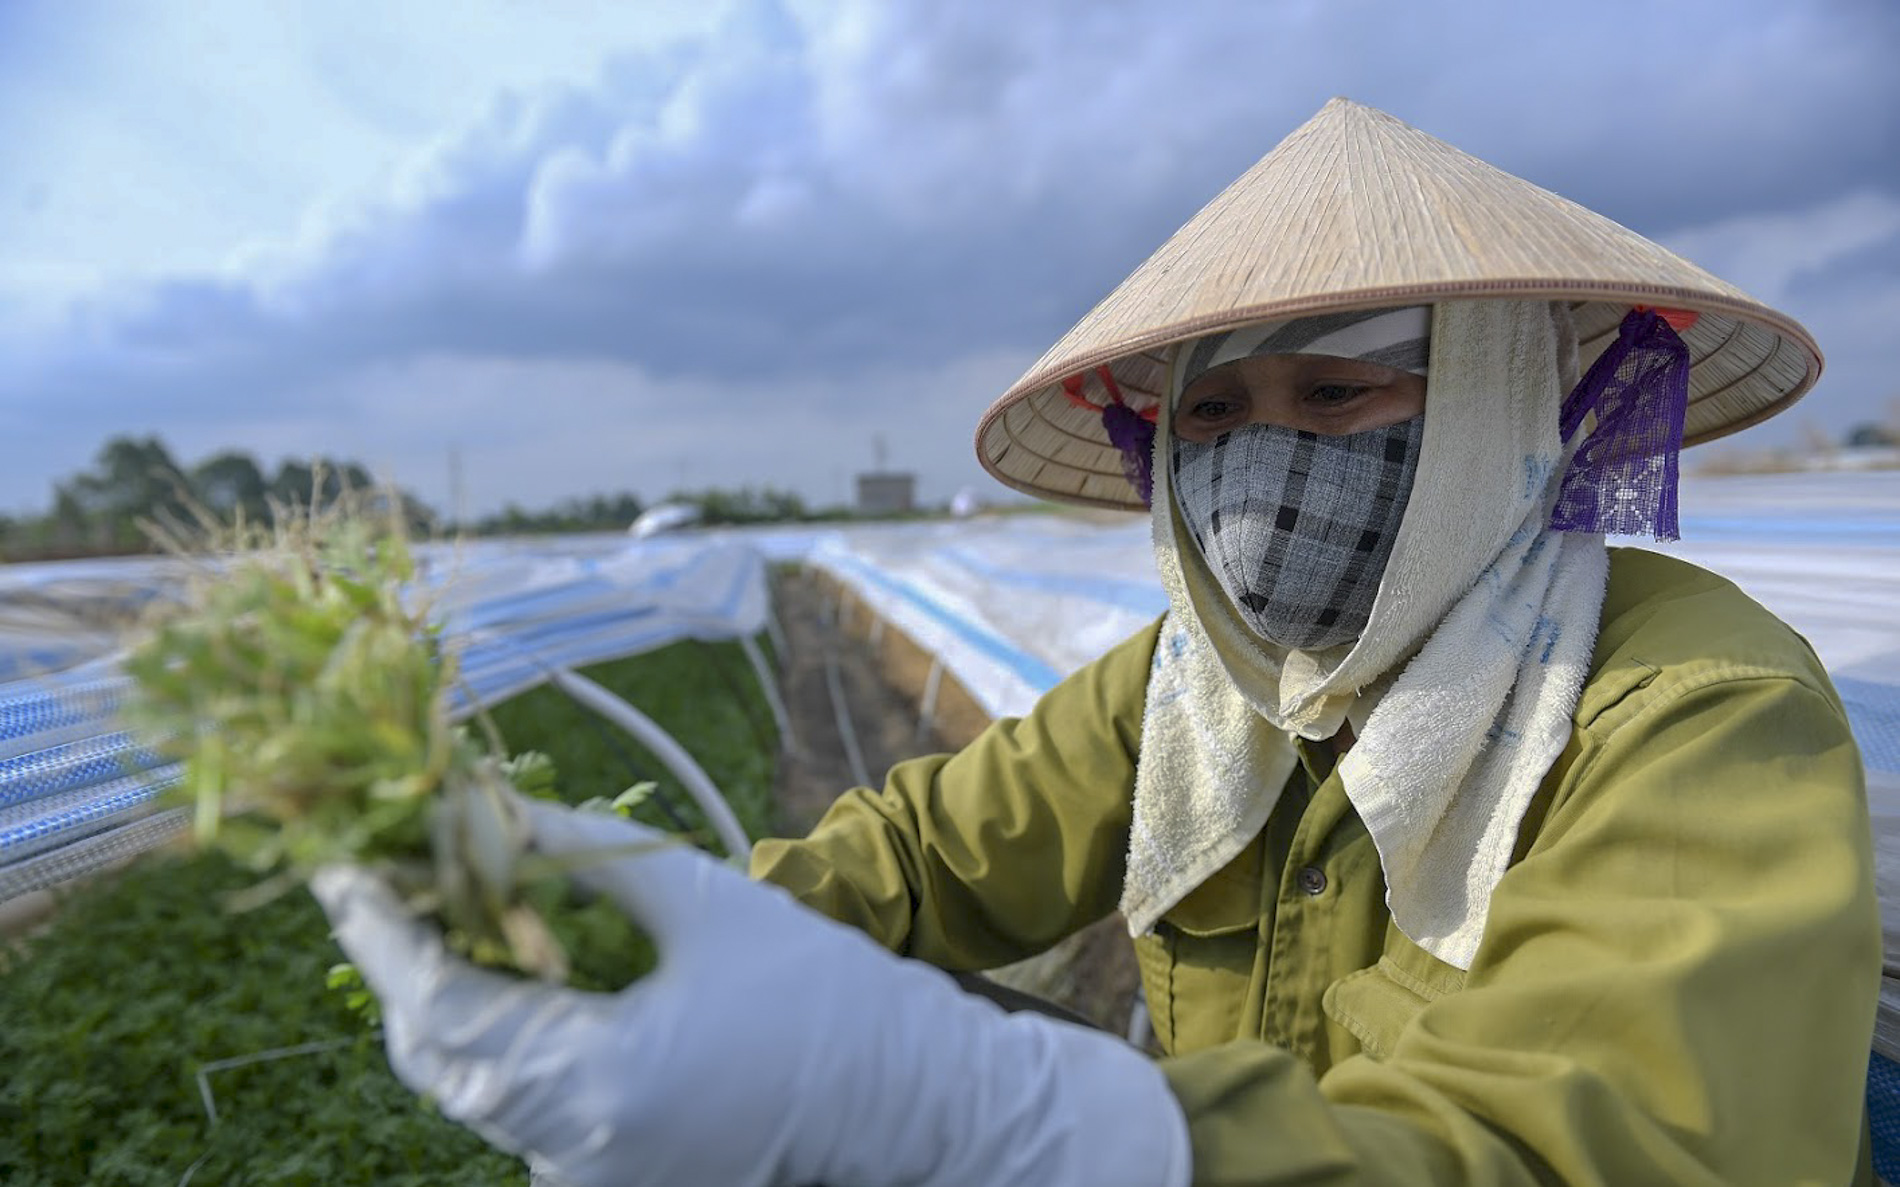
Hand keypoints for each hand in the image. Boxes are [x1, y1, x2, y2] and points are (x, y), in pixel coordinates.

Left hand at [313, 798, 1189, 1186]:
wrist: (905, 1095)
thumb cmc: (821, 994)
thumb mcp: (701, 902)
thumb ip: (581, 856)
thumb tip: (483, 808)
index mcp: (598, 1084)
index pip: (437, 1008)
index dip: (376, 930)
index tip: (337, 862)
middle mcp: (574, 1152)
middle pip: (439, 1056)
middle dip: (405, 959)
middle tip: (394, 870)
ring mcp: (587, 1176)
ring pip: (474, 1083)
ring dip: (450, 993)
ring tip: (451, 900)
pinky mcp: (607, 1175)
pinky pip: (522, 1102)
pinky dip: (502, 1033)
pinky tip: (518, 965)